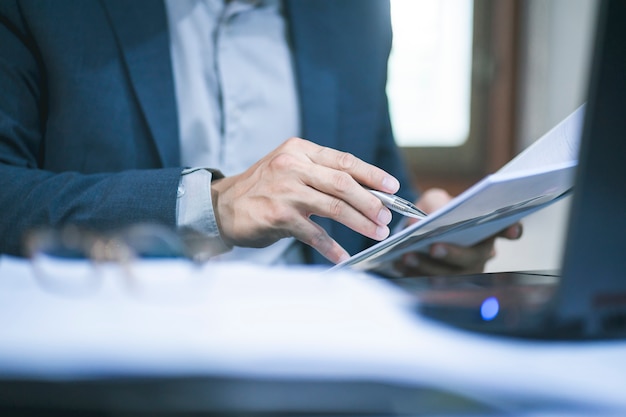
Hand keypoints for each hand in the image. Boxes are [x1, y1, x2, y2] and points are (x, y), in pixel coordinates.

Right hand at [210, 137, 399, 262]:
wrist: (222, 206)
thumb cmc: (261, 188)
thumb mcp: (288, 168)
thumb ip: (319, 175)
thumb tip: (364, 193)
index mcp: (299, 151)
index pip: (344, 160)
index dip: (372, 174)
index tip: (392, 187)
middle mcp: (292, 166)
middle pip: (343, 183)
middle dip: (371, 202)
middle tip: (386, 217)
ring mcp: (285, 191)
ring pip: (334, 207)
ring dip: (359, 222)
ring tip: (376, 233)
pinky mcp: (278, 215)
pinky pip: (314, 233)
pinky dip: (331, 246)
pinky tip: (343, 255)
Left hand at [393, 188, 522, 275]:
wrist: (416, 230)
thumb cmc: (432, 212)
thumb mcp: (434, 200)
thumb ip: (436, 203)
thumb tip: (431, 217)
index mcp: (485, 230)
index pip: (508, 229)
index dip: (512, 230)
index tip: (512, 229)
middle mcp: (479, 255)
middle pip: (472, 259)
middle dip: (453, 254)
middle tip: (435, 247)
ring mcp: (462, 273)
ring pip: (450, 276)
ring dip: (428, 267)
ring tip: (408, 256)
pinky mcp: (440, 284)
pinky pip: (428, 283)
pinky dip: (413, 274)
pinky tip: (399, 264)